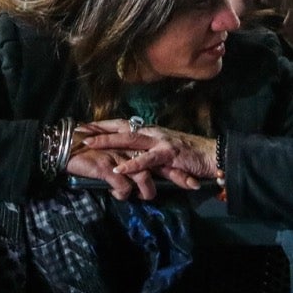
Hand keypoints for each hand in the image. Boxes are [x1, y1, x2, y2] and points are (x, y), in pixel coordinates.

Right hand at [65, 145, 158, 200]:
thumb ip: (120, 153)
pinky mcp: (106, 168)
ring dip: (145, 191)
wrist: (63, 145)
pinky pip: (123, 186)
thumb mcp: (107, 146)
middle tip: (153, 191)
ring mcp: (116, 157)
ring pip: (142, 176)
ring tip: (140, 197)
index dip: (162, 164)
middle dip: (160, 178)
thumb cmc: (84, 147)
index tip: (169, 176)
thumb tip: (129, 167)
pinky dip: (122, 194)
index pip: (151, 150)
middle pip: (153, 163)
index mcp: (127, 140)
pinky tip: (115, 193)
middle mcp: (125, 147)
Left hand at [82, 119, 219, 188]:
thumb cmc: (189, 155)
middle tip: (79, 130)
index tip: (85, 125)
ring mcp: (160, 141)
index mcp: (151, 132)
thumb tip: (131, 159)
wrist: (213, 155)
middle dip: (99, 129)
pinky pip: (147, 159)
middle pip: (121, 128)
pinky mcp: (169, 154)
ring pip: (130, 139)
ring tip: (90, 143)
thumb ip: (149, 154)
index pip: (123, 125)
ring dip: (109, 141)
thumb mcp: (165, 153)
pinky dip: (132, 164)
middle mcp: (153, 132)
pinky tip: (118, 167)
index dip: (104, 125)